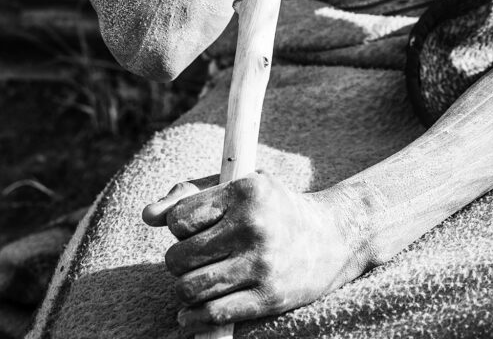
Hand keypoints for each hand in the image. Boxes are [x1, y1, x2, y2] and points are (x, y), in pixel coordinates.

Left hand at [143, 172, 368, 332]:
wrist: (331, 238)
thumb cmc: (273, 208)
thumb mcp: (239, 187)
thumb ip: (191, 196)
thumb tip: (147, 216)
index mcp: (247, 191)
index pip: (180, 218)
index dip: (179, 226)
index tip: (195, 228)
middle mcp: (254, 225)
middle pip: (179, 257)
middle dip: (179, 261)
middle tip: (196, 258)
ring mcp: (262, 264)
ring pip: (190, 289)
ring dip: (186, 289)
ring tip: (197, 281)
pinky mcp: (268, 297)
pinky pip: (212, 315)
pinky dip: (193, 319)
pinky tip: (191, 313)